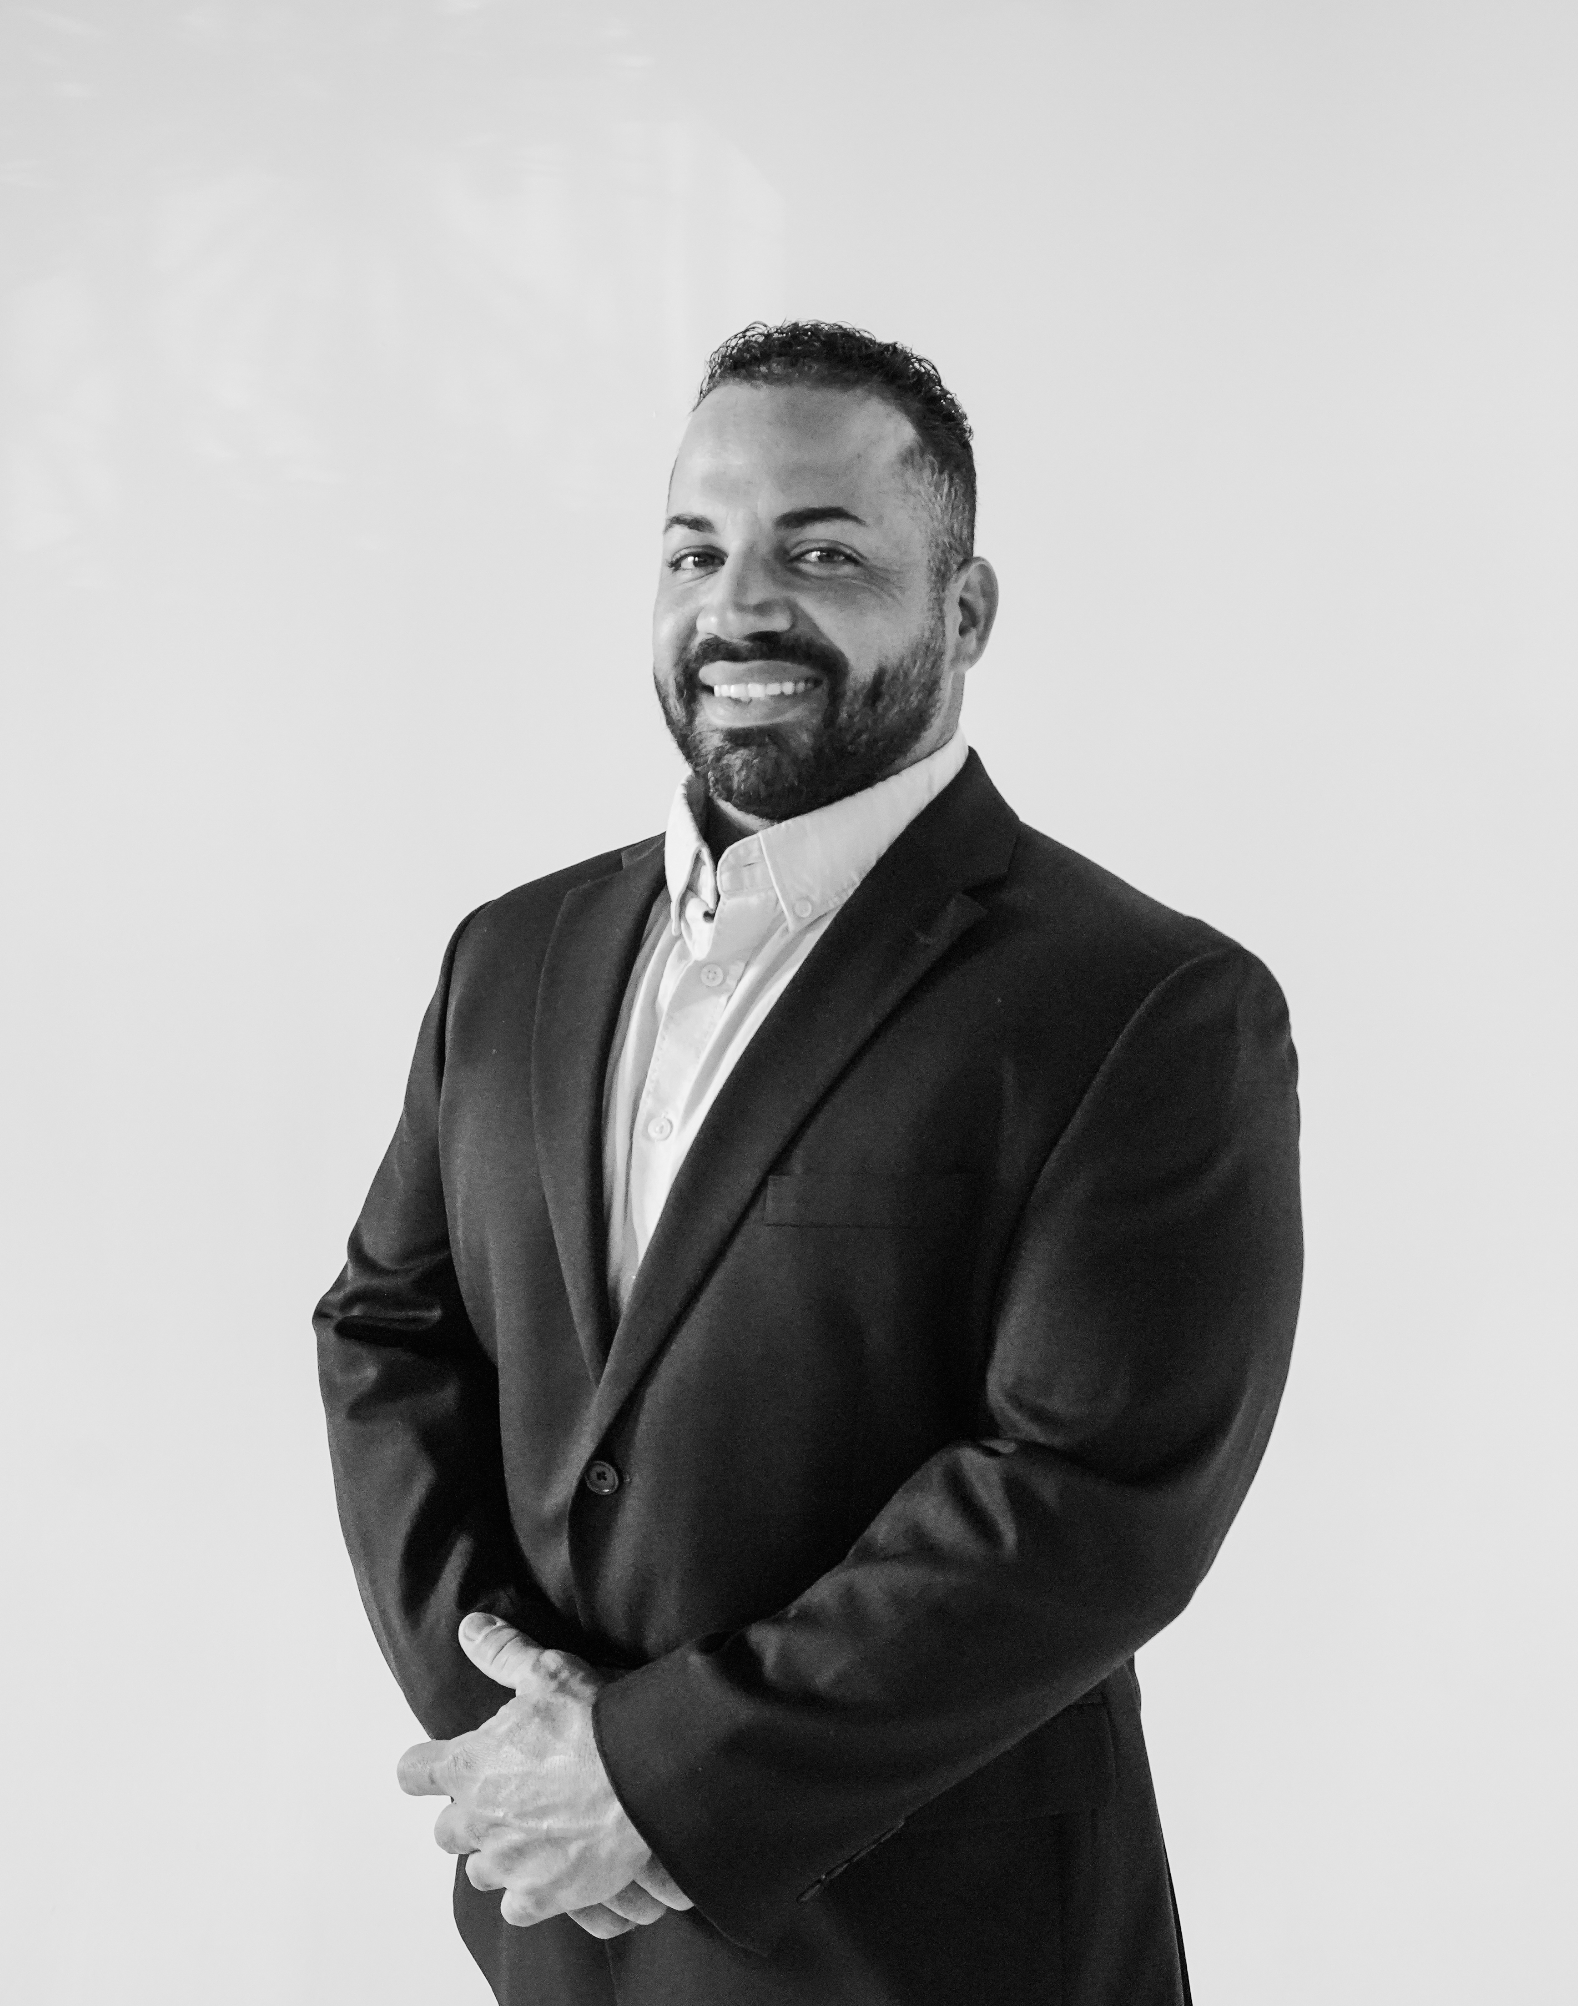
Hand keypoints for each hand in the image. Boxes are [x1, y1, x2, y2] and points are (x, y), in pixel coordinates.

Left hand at [396, 1614, 693, 1936]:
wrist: (641, 1777)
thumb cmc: (591, 1722)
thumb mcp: (545, 1672)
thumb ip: (501, 1652)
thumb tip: (470, 1628)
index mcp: (468, 1766)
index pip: (413, 1773)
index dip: (425, 1768)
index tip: (439, 1766)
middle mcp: (477, 1821)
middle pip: (446, 1832)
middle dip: (469, 1817)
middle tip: (509, 1797)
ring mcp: (507, 1864)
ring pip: (480, 1871)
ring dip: (499, 1856)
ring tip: (536, 1835)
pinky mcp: (541, 1897)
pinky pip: (516, 1909)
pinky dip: (531, 1895)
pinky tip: (554, 1872)